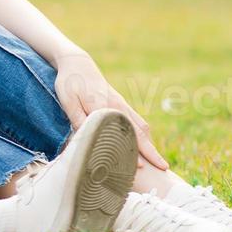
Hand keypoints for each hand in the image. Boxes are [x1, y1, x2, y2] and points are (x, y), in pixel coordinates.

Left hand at [53, 52, 166, 169]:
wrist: (78, 63)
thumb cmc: (69, 83)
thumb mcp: (68, 101)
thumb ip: (78, 119)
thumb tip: (88, 140)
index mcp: (103, 106)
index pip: (121, 132)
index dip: (131, 149)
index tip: (141, 166)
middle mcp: (118, 106)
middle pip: (138, 131)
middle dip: (151, 151)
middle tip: (164, 168)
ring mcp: (122, 105)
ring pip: (141, 126)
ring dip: (150, 144)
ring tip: (159, 161)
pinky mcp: (122, 104)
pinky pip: (137, 121)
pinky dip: (144, 135)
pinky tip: (146, 145)